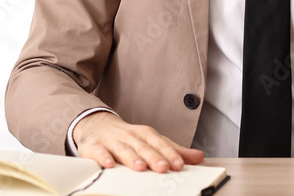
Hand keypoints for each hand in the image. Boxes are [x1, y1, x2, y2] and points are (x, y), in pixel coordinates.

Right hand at [72, 112, 204, 171]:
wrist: (96, 124)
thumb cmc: (129, 137)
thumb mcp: (152, 141)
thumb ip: (175, 150)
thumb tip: (199, 157)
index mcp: (146, 134)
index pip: (160, 144)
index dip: (170, 154)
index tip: (180, 165)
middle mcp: (130, 136)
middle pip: (143, 147)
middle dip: (154, 157)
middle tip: (164, 168)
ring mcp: (112, 141)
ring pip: (123, 150)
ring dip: (132, 158)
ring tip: (140, 167)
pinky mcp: (94, 147)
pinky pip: (99, 152)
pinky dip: (103, 157)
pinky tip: (108, 165)